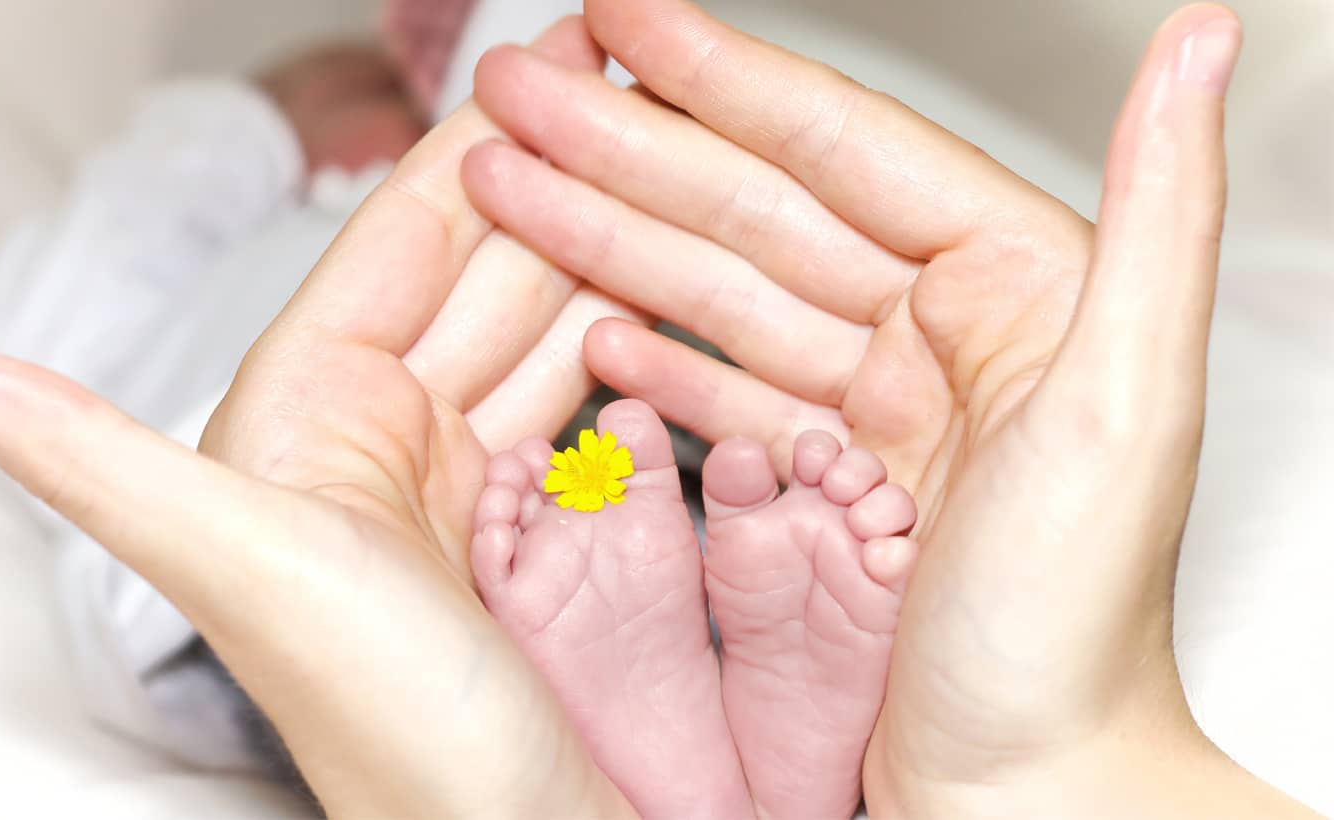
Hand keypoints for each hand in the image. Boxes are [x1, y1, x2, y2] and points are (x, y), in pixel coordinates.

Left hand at [0, 16, 636, 816]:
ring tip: (672, 169)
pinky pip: (570, 396)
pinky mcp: (515, 513)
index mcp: (301, 412)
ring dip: (596, 242)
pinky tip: (658, 290)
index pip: (398, 236)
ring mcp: (449, 471)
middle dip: (556, 174)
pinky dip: (615, 338)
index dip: (478, 141)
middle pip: (476, 266)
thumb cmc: (379, 722)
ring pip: (530, 321)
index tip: (559, 49)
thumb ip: (89, 461)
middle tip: (644, 93)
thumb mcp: (235, 570)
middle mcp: (369, 430)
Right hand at [460, 0, 1315, 813]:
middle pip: (755, 211)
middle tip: (517, 96)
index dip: (718, 78)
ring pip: (722, 294)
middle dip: (625, 147)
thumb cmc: (1074, 634)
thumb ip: (1166, 207)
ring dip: (610, 239)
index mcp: (1016, 288)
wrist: (1027, 796)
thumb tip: (1203, 39)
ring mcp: (877, 407)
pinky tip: (589, 322)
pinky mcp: (830, 478)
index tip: (621, 21)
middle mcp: (945, 333)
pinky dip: (653, 355)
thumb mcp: (1132, 406)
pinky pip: (725, 390)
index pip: (840, 149)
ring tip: (510, 186)